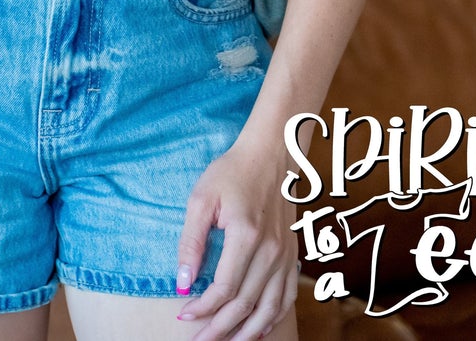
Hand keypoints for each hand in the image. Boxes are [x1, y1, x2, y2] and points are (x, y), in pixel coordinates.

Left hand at [175, 137, 298, 339]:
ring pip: (268, 309)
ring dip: (245, 333)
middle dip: (219, 329)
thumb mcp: (202, 198)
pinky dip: (271, 319)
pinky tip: (255, 329)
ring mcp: (285, 254)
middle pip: (244, 305)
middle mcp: (271, 250)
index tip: (183, 316)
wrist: (272, 153)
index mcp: (246, 235)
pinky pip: (286, 298)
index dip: (202, 308)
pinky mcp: (292, 254)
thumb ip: (191, 241)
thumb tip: (183, 283)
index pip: (224, 289)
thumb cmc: (232, 171)